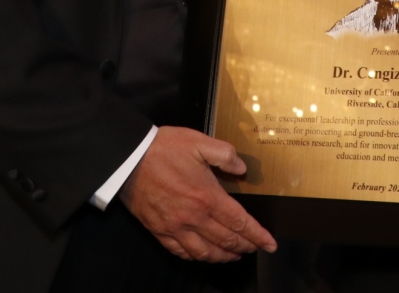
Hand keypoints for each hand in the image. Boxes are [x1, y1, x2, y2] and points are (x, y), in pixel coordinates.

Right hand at [121, 126, 277, 261]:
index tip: (270, 244)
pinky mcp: (159, 230)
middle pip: (226, 240)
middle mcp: (193, 217)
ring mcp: (175, 227)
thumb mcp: (200, 142)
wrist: (128, 157)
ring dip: (223, 257)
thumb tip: (242, 169)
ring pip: (205, 252)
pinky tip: (203, 254)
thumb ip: (226, 155)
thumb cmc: (163, 148)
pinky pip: (180, 252)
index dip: (258, 236)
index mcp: (207, 196)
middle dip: (245, 247)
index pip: (240, 223)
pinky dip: (196, 257)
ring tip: (233, 255)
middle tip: (255, 248)